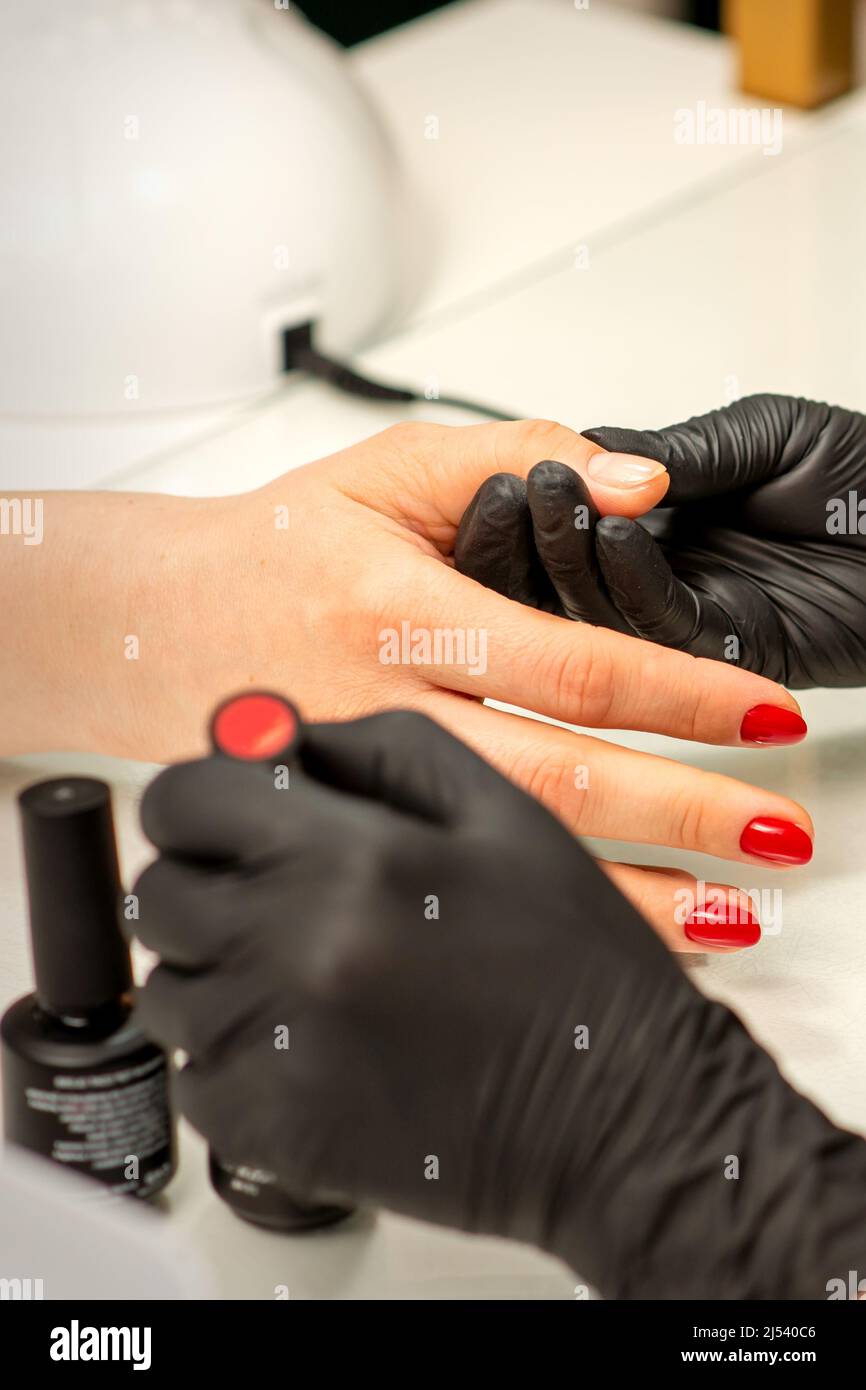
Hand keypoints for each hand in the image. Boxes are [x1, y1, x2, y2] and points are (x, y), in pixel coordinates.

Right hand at [4, 419, 812, 949]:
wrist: (150, 623)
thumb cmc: (273, 546)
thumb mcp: (390, 466)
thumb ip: (521, 453)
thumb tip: (641, 483)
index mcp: (402, 611)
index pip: (572, 666)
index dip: (681, 695)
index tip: (766, 715)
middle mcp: (383, 710)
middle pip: (558, 783)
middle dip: (684, 814)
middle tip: (779, 837)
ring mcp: (360, 788)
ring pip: (509, 856)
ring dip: (631, 894)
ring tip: (732, 917)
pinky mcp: (342, 832)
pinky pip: (456, 884)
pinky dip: (542, 913)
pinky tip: (611, 931)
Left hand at [133, 711, 865, 1297]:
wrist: (627, 1118)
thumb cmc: (578, 968)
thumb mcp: (504, 812)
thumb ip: (378, 748)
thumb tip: (274, 736)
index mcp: (350, 855)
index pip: (187, 799)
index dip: (207, 802)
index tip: (232, 819)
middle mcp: (296, 948)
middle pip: (159, 894)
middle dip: (209, 886)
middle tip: (278, 901)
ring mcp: (278, 1048)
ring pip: (171, 991)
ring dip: (221, 976)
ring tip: (310, 980)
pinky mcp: (276, 1133)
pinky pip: (195, 1080)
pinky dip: (237, 1061)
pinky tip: (315, 1046)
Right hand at [456, 396, 865, 686]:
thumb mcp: (761, 435)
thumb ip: (676, 453)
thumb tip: (590, 459)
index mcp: (662, 519)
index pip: (568, 519)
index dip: (530, 498)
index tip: (504, 466)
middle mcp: (666, 575)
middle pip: (562, 577)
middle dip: (530, 537)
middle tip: (511, 491)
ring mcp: (692, 618)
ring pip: (597, 613)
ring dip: (570, 560)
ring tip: (554, 504)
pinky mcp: (729, 656)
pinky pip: (664, 631)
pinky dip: (633, 587)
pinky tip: (619, 540)